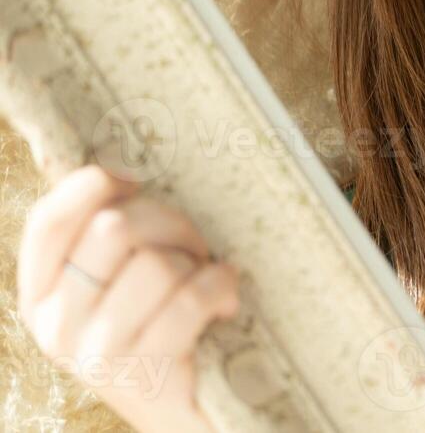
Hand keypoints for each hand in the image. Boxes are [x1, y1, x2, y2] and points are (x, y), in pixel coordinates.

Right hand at [16, 164, 238, 432]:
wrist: (190, 410)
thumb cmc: (162, 329)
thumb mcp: (119, 284)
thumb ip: (107, 238)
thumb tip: (115, 171)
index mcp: (41, 296)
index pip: (47, 222)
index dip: (92, 186)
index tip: (135, 182)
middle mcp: (56, 326)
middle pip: (113, 228)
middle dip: (171, 224)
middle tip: (193, 247)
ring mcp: (94, 353)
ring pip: (155, 262)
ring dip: (197, 261)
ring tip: (206, 281)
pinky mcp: (142, 372)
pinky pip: (189, 298)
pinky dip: (219, 287)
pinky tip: (226, 301)